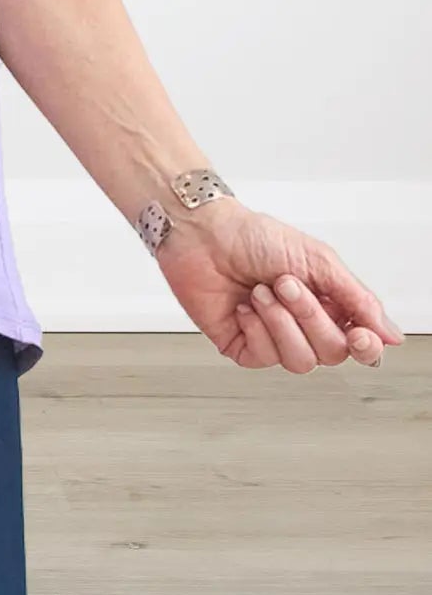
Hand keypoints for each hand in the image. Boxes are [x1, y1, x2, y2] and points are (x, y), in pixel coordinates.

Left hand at [154, 201, 404, 370]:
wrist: (203, 233)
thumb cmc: (254, 237)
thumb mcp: (316, 259)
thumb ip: (356, 298)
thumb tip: (391, 335)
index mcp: (328, 304)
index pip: (360, 345)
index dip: (365, 347)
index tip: (360, 336)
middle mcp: (303, 325)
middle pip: (331, 352)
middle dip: (309, 316)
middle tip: (285, 283)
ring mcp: (273, 338)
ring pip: (300, 361)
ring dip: (280, 321)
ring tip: (261, 291)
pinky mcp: (243, 346)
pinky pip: (264, 358)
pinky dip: (256, 327)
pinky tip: (245, 306)